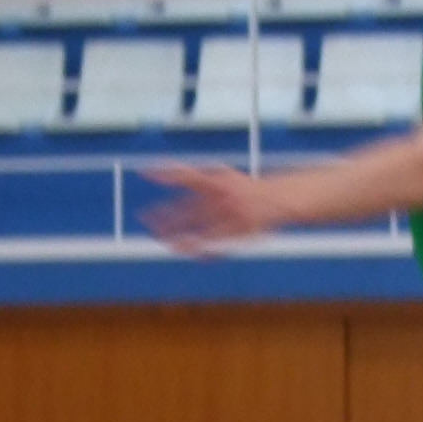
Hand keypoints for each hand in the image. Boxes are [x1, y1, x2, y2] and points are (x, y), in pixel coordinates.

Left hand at [142, 164, 279, 253]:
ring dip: (180, 236)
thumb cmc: (243, 186)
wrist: (278, 198)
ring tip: (162, 240)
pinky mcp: (241, 232)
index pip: (189, 175)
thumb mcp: (221, 174)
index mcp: (219, 180)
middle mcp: (224, 197)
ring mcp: (233, 216)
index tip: (146, 172)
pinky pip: (217, 244)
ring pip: (201, 231)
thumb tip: (161, 170)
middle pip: (189, 208)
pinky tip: (186, 251)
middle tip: (144, 218)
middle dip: (165, 214)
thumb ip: (194, 176)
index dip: (168, 173)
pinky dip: (201, 250)